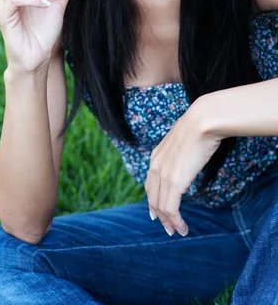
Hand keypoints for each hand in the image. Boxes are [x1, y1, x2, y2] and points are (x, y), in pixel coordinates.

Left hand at [144, 101, 220, 236]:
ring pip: (161, 206)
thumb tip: (190, 154)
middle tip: (169, 229)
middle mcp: (155, 166)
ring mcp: (163, 174)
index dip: (153, 201)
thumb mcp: (184, 140)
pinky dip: (175, 221)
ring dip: (169, 222)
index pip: (150, 184)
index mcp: (156, 156)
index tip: (158, 214)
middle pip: (153, 198)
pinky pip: (171, 208)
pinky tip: (183, 228)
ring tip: (177, 231)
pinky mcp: (174, 182)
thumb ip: (181, 151)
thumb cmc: (199, 127)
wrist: (202, 121)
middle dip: (160, 216)